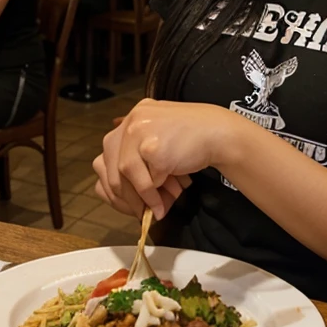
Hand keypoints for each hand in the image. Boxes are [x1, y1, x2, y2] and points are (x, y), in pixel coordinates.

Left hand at [93, 98, 234, 220]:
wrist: (219, 132)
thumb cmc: (192, 138)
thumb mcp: (158, 138)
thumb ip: (138, 157)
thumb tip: (116, 193)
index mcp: (133, 116)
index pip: (107, 154)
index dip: (114, 181)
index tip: (126, 199)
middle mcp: (132, 120)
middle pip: (111, 165)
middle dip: (125, 193)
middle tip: (139, 210)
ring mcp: (140, 131)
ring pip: (124, 174)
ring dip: (140, 197)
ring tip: (157, 207)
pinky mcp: (152, 147)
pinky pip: (145, 181)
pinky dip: (154, 196)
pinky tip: (166, 199)